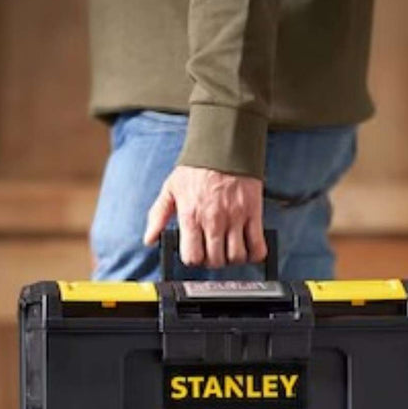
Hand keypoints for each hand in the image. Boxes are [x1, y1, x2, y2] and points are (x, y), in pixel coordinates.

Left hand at [143, 166, 267, 267]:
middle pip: (216, 261)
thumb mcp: (170, 189)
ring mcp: (235, 218)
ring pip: (236, 257)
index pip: (193, 257)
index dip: (194, 260)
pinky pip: (258, 245)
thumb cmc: (196, 168)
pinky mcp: (253, 213)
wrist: (224, 146)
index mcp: (191, 216)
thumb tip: (149, 239)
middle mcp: (213, 220)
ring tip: (229, 250)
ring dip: (232, 259)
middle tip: (213, 252)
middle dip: (213, 261)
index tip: (196, 254)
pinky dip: (255, 254)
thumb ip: (158, 216)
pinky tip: (249, 250)